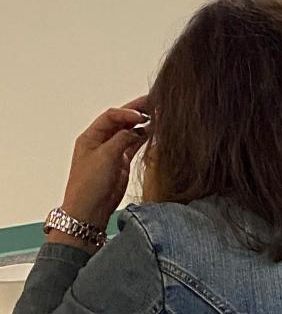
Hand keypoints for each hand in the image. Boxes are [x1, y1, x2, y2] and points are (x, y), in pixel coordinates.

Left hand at [60, 96, 149, 229]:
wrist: (90, 210)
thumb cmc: (89, 185)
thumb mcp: (106, 156)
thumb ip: (122, 138)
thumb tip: (138, 129)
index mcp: (90, 137)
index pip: (111, 116)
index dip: (127, 112)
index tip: (142, 115)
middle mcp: (101, 141)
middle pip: (121, 120)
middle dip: (137, 111)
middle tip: (156, 102)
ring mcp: (112, 151)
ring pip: (129, 131)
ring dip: (143, 123)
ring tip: (160, 114)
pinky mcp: (122, 162)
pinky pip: (135, 144)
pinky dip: (145, 137)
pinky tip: (155, 131)